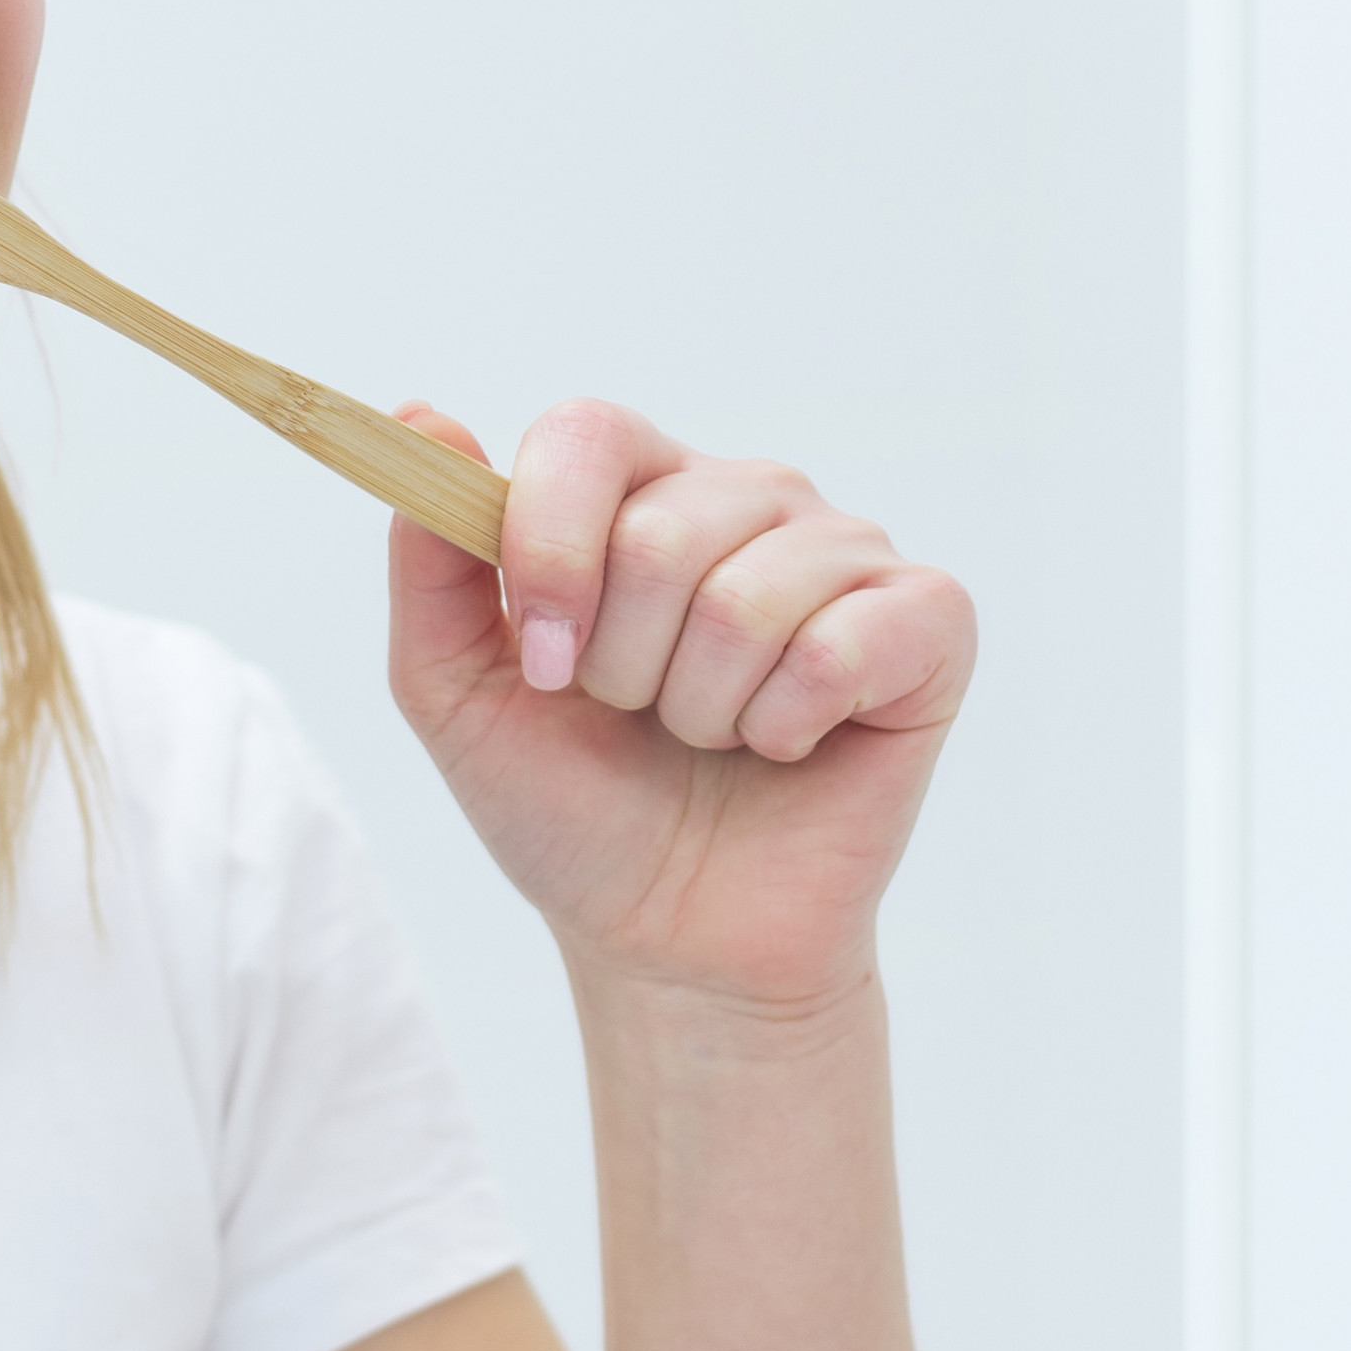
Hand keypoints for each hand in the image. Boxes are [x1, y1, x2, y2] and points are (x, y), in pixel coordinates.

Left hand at [387, 401, 973, 1015]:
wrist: (674, 935)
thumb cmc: (570, 802)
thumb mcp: (452, 687)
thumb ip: (428, 555)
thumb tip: (423, 415)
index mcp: (632, 486)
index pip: (586, 435)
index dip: (551, 547)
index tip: (545, 662)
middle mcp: (742, 493)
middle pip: (660, 533)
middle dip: (622, 664)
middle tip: (636, 715)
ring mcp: (842, 550)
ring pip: (747, 597)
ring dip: (702, 707)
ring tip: (708, 734)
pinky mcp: (927, 619)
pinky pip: (847, 644)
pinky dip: (788, 724)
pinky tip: (787, 746)